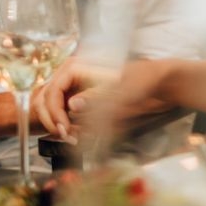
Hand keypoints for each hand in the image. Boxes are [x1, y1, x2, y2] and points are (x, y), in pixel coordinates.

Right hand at [34, 57, 172, 140]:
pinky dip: (68, 126)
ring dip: (58, 125)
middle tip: (66, 136)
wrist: (158, 83)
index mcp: (77, 67)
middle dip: (54, 120)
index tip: (63, 128)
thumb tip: (72, 105)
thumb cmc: (140, 79)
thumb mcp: (119, 89)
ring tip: (72, 137)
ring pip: (54, 108)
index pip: (52, 90)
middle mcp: (73, 77)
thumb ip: (94, 97)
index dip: (54, 110)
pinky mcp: (82, 101)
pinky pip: (66, 114)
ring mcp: (76, 88)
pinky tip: (76, 135)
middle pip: (47, 99)